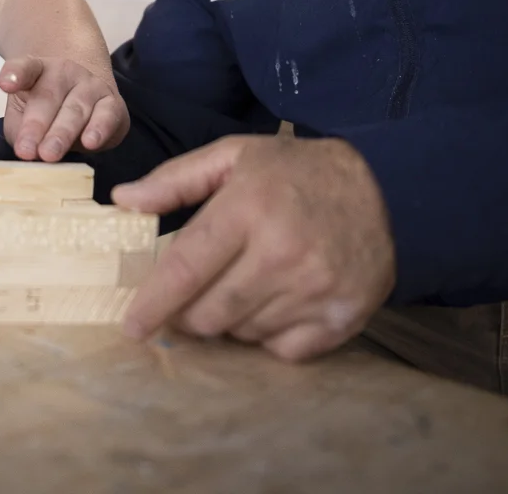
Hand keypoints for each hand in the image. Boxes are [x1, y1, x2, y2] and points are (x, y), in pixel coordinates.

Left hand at [0, 56, 129, 160]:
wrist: (86, 100)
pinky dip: (99, 129)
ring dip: (62, 134)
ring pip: (75, 109)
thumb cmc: (47, 112)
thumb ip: (20, 131)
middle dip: (36, 126)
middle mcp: (63, 72)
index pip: (24, 68)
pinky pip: (107, 115)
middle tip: (26, 151)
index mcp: (36, 70)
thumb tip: (26, 151)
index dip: (14, 75)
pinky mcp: (112, 102)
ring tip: (49, 155)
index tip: (5, 84)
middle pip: (48, 97)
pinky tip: (90, 142)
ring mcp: (89, 84)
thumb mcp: (23, 118)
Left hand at [113, 134, 394, 360]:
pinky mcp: (342, 317)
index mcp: (249, 208)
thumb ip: (175, 180)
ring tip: (244, 284)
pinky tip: (276, 301)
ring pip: (243, 333)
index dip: (153, 303)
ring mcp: (316, 289)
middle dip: (190, 313)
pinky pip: (282, 349)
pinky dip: (269, 334)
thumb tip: (123, 201)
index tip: (132, 326)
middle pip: (210, 314)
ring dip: (231, 319)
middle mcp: (284, 252)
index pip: (186, 269)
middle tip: (193, 295)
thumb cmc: (295, 172)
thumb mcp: (233, 157)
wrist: (384, 188)